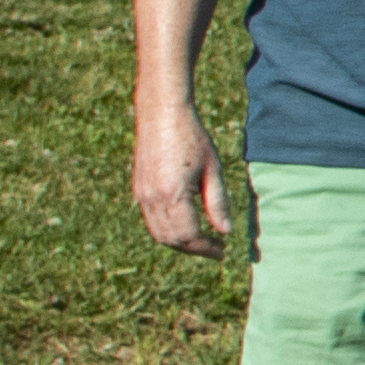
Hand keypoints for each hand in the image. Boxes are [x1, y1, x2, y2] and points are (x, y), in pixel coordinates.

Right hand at [136, 105, 230, 256]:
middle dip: (195, 249)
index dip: (207, 248)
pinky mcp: (139, 190)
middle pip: (172, 239)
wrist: (161, 114)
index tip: (223, 250)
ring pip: (159, 234)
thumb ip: (218, 202)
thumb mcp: (214, 169)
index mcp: (173, 193)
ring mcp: (142, 195)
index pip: (189, 235)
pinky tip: (188, 226)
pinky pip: (152, 221)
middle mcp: (152, 198)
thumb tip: (226, 232)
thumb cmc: (193, 138)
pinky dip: (169, 231)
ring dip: (181, 243)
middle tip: (217, 248)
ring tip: (204, 241)